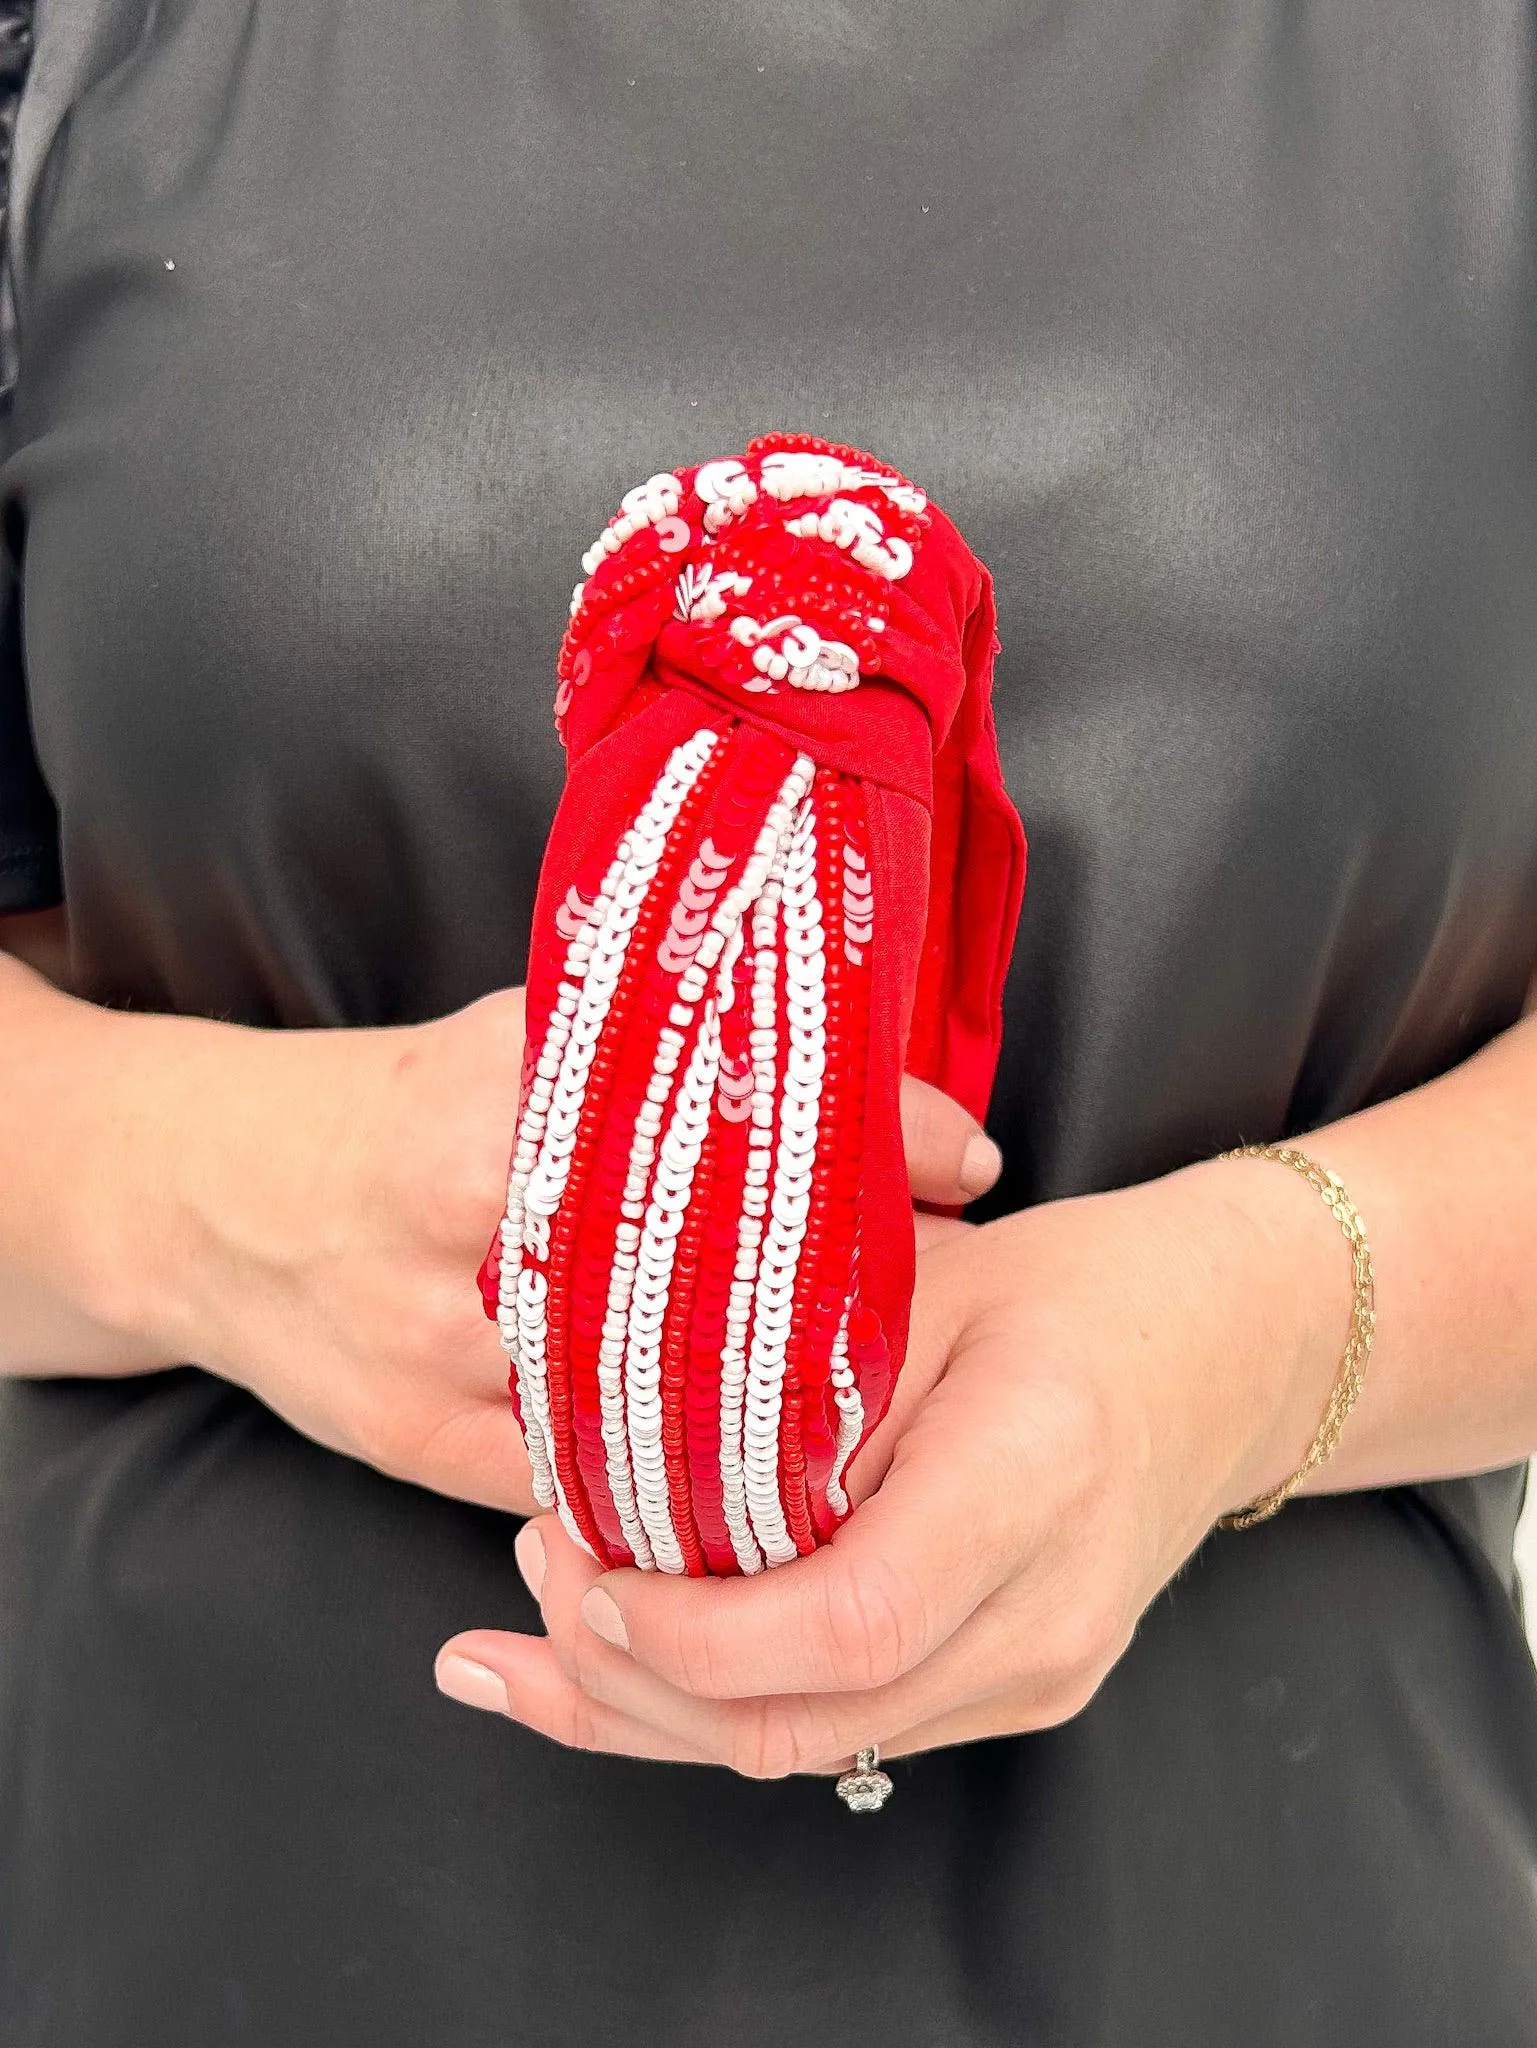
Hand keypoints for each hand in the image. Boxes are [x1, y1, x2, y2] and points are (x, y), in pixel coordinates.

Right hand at [129, 995, 995, 1512]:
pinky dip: (680, 1477)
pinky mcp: (425, 1450)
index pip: (707, 1132)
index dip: (853, 1145)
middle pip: (698, 1285)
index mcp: (489, 1121)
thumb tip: (848, 1061)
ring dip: (778, 1396)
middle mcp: (465, 1246)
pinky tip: (771, 1465)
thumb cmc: (384, 1111)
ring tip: (892, 1376)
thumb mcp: (512, 1043)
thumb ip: (649, 1057)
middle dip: (834, 1288)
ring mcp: (441, 1365)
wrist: (213, 1206)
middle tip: (953, 1282)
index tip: (965, 1162)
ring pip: (652, 1403)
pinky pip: (588, 1483)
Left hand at [435, 1157, 1342, 1765]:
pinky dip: (721, 1708)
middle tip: (529, 1579)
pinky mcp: (1017, 1693)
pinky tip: (618, 1676)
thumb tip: (630, 1449)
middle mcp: (1047, 1612)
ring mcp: (1038, 1675)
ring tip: (524, 1643)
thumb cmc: (1077, 1291)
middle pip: (808, 1720)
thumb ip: (800, 1372)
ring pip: (809, 1751)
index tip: (581, 1568)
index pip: (849, 1617)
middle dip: (633, 1680)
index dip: (696, 1626)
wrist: (1225, 1349)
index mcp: (1033, 1478)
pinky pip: (844, 1731)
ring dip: (653, 1712)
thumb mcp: (931, 1283)